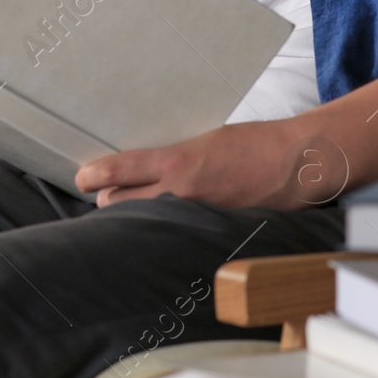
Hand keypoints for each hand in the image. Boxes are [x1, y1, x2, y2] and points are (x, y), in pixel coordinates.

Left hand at [73, 119, 351, 209]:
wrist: (296, 163)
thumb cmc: (254, 145)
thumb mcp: (207, 139)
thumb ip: (175, 155)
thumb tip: (148, 166)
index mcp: (178, 161)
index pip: (121, 170)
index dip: (94, 175)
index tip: (81, 177)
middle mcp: (181, 192)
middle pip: (119, 204)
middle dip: (109, 200)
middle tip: (107, 195)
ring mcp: (195, 217)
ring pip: (142, 225)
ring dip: (132, 220)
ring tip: (134, 215)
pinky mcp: (211, 234)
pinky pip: (173, 238)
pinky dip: (163, 234)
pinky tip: (165, 232)